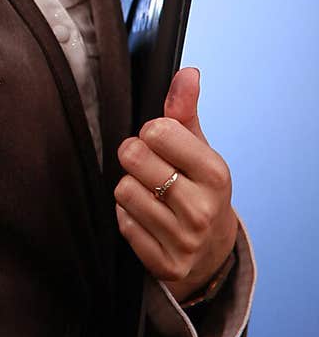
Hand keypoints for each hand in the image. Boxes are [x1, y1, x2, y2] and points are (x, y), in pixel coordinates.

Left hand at [114, 67, 238, 302]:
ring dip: (130, 189)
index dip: (151, 133)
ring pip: (123, 191)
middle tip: (150, 168)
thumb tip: (187, 72)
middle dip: (135, 158)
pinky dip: (128, 218)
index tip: (161, 144)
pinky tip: (147, 220)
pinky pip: (122, 223)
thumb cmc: (198, 188)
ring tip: (151, 195)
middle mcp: (202, 208)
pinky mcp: (164, 264)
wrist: (211, 252)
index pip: (156, 131)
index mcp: (215, 172)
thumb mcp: (198, 148)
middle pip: (133, 157)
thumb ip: (185, 109)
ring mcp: (184, 240)